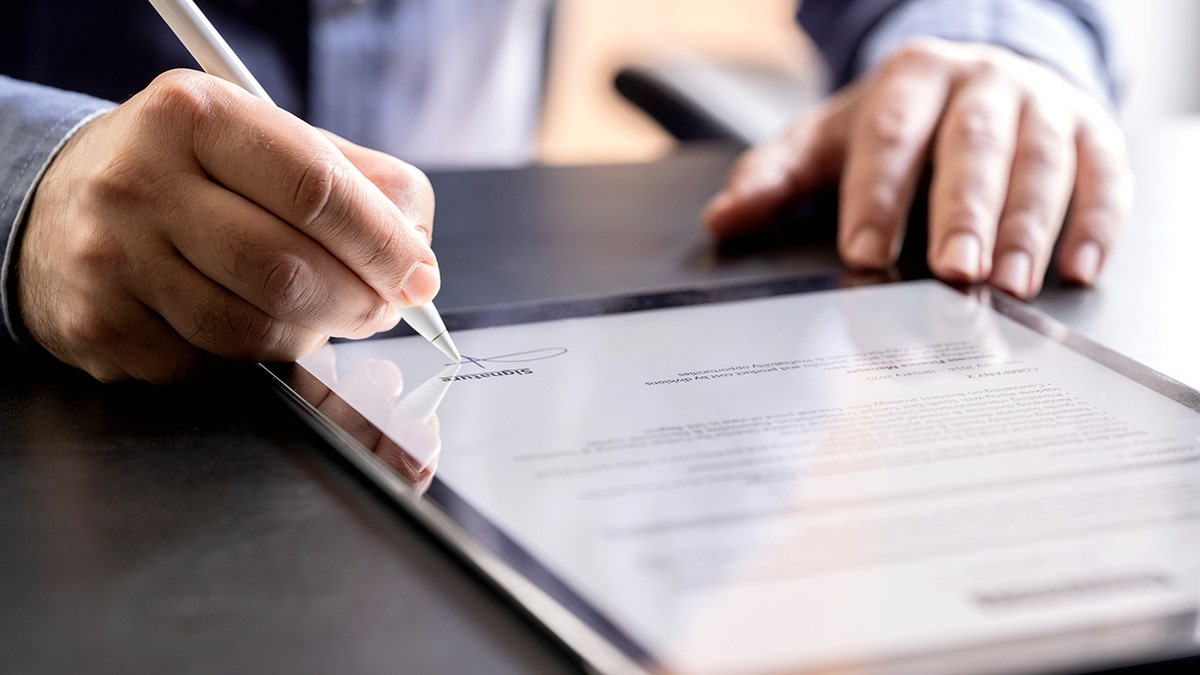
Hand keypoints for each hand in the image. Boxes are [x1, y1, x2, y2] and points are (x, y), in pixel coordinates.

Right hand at [18, 69, 439, 382]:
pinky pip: (213, 366)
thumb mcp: (265, 141)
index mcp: (198, 115)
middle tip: (381, 307)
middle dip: (359, 303)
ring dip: (312, 336)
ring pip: (255, 330)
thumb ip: (357, 180)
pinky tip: (249, 324)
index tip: (418, 277)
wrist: (61, 205)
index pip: (318, 191)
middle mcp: (143, 180)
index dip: (384, 246)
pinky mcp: (101, 324)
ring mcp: (114, 257)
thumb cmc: (189, 173)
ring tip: (320, 313)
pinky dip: (254, 358)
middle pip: (290, 271)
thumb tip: (418, 249)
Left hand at [703, 38, 1131, 298]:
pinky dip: (1095, 223)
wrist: (980, 78)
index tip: (864, 253)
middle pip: (973, 146)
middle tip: (956, 270)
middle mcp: (981, 84)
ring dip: (1029, 225)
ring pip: (1041, 162)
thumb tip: (722, 219)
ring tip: (1012, 283)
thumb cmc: (899, 122)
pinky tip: (1078, 269)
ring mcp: (1043, 105)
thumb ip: (776, 178)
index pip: (890, 138)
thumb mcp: (831, 139)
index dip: (877, 197)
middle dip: (964, 211)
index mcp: (910, 80)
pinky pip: (1104, 175)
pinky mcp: (1093, 132)